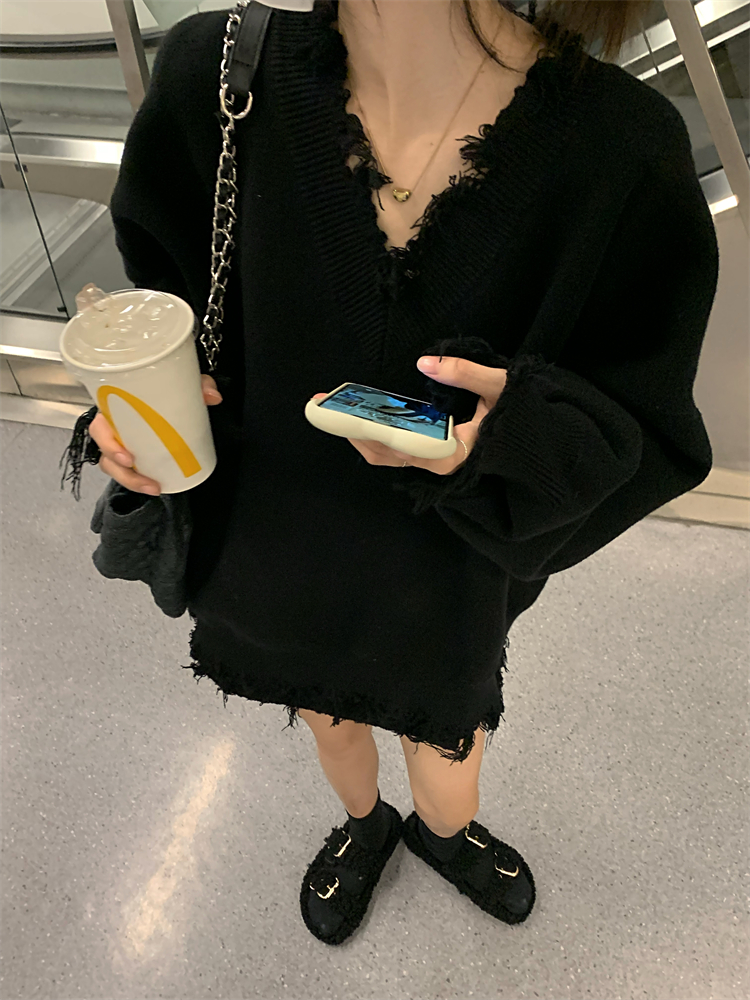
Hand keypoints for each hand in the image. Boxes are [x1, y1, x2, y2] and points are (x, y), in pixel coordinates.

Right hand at [90, 374, 222, 494]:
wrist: (170, 396)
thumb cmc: (164, 390)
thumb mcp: (182, 385)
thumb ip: (198, 385)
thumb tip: (213, 396)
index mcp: (116, 410)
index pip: (100, 426)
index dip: (107, 443)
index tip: (127, 457)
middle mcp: (114, 428)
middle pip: (104, 452)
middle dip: (119, 468)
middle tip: (140, 474)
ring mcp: (121, 443)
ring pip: (113, 466)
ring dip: (130, 480)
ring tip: (153, 487)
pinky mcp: (131, 455)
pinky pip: (127, 471)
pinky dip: (138, 481)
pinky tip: (155, 488)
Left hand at [311, 355, 506, 475]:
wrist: (542, 449)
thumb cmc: (524, 421)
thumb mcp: (501, 390)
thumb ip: (467, 374)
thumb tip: (425, 362)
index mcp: (453, 454)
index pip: (399, 447)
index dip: (366, 431)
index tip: (341, 414)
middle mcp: (439, 464)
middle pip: (383, 453)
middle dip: (351, 430)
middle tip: (323, 403)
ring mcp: (434, 462)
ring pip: (387, 455)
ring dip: (359, 433)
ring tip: (334, 406)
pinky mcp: (433, 457)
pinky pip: (397, 450)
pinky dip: (376, 435)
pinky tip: (361, 413)